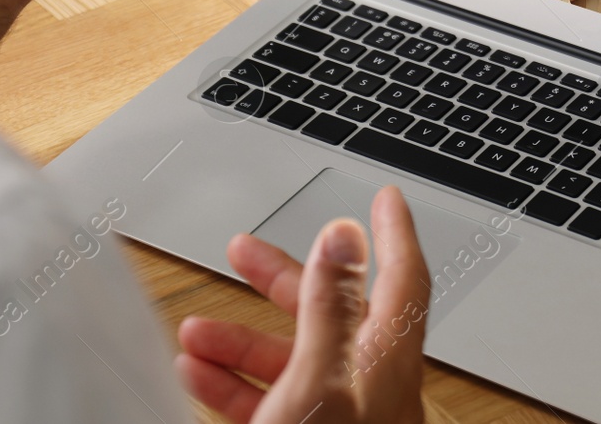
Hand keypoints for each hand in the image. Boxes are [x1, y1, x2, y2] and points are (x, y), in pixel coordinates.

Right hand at [176, 186, 430, 423]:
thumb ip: (331, 308)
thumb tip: (344, 236)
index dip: (395, 233)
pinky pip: (272, 397)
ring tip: (196, 330)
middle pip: (330, 311)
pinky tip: (200, 372)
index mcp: (385, 361)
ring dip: (241, 338)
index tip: (388, 199)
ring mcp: (341, 414)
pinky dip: (234, 380)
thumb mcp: (322, 380)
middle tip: (245, 250)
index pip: (403, 280)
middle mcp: (369, 385)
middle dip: (281, 278)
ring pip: (292, 358)